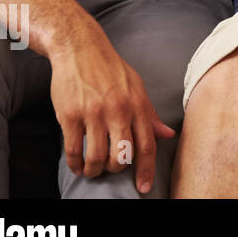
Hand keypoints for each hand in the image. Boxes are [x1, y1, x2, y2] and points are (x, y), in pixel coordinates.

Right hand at [48, 23, 174, 194]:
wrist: (80, 48)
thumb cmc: (110, 69)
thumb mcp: (137, 87)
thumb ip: (150, 113)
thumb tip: (167, 134)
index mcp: (138, 104)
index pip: (147, 145)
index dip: (146, 170)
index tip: (143, 188)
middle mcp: (118, 110)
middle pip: (122, 156)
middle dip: (116, 169)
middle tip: (110, 169)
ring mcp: (93, 113)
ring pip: (97, 157)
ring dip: (94, 170)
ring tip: (92, 169)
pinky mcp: (70, 115)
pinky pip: (73, 150)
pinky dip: (75, 164)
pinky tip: (77, 165)